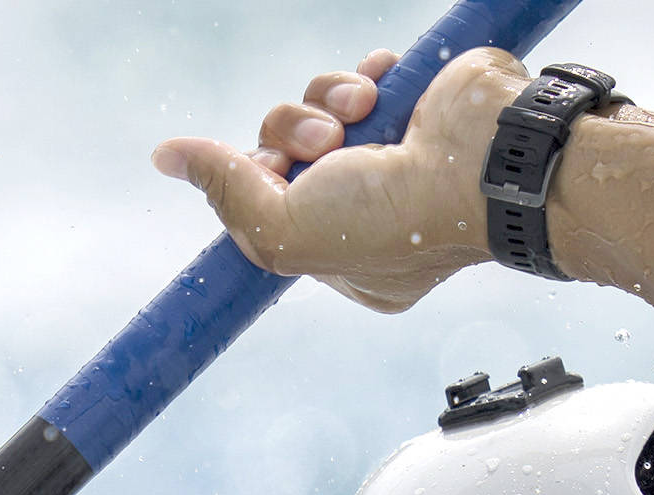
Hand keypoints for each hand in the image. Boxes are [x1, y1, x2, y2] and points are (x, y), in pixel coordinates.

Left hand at [152, 47, 529, 312]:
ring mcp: (388, 157)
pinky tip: (383, 83)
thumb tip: (168, 158)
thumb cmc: (401, 215)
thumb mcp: (288, 231)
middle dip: (290, 140)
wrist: (486, 160)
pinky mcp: (408, 109)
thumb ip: (225, 194)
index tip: (270, 177)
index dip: (255, 188)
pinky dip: (361, 75)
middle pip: (280, 157)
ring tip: (363, 112)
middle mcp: (364, 209)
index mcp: (344, 259)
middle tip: (322, 146)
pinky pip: (353, 79)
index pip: (266, 214)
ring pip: (311, 111)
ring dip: (325, 103)